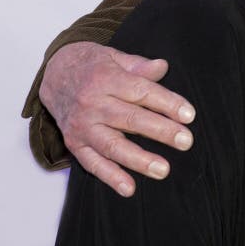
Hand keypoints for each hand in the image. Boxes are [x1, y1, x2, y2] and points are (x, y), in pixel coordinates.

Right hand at [39, 41, 195, 196]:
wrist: (55, 75)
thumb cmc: (95, 66)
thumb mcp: (116, 57)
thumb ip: (140, 66)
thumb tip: (163, 67)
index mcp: (106, 79)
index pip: (142, 91)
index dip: (167, 103)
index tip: (189, 115)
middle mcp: (92, 103)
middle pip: (131, 119)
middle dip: (161, 131)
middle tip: (186, 141)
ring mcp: (82, 126)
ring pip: (113, 146)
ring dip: (139, 160)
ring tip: (163, 169)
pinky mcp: (74, 143)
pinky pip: (92, 163)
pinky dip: (110, 177)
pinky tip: (129, 188)